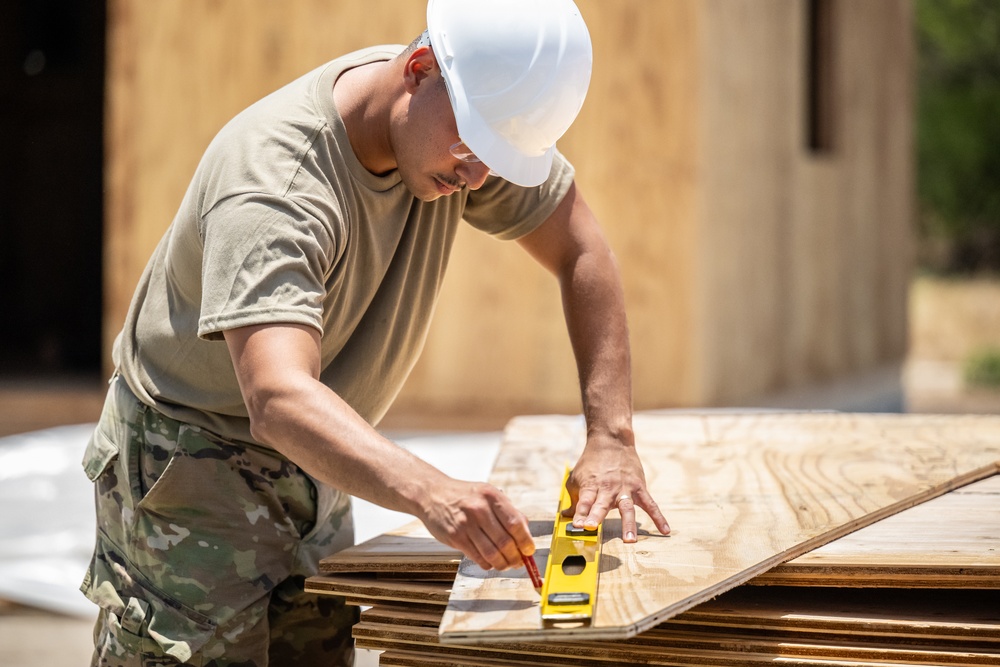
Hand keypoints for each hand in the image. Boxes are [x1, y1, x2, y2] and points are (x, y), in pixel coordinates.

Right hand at [417, 479, 535, 570]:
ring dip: (502, 564)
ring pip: (492, 553)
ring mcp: (466, 524)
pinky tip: (490, 562)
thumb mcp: (487, 493)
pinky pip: (477, 557)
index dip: (526, 541)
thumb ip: (507, 510)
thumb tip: (526, 532)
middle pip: (505, 542)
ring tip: (505, 564)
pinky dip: (487, 564)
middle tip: (518, 562)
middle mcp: (479, 509)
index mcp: (491, 496)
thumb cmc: (464, 495)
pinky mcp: (455, 537)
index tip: (529, 551)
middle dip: (516, 557)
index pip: (516, 524)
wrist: (432, 494)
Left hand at [563, 429, 670, 542]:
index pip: (583, 502)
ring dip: (628, 524)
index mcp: (591, 486)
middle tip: (591, 527)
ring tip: (630, 540)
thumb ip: (573, 500)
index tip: (577, 525)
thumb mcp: (576, 478)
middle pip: (601, 504)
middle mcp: (608, 488)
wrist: (612, 442)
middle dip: (595, 516)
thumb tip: (565, 517)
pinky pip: (650, 504)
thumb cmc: (591, 463)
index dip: (579, 513)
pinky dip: (658, 517)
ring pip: (627, 508)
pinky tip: (665, 530)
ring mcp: (625, 488)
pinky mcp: (639, 487)